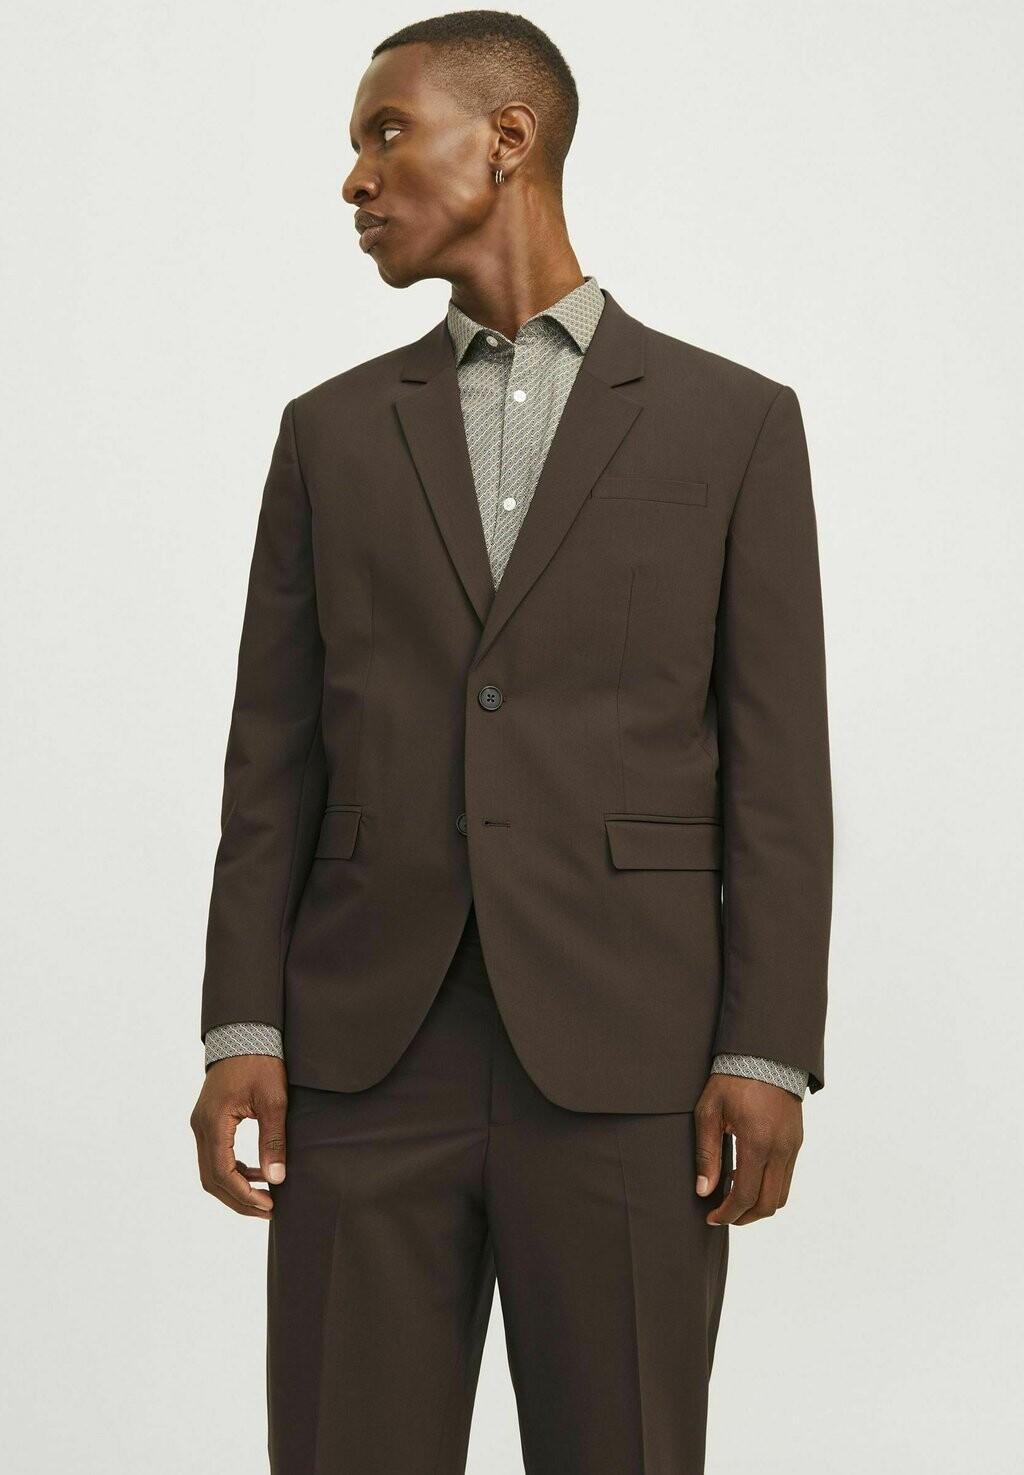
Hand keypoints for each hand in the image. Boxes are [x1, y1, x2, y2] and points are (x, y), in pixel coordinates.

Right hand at [190, 1055, 288, 1216]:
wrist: (244, 1033)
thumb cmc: (260, 1062)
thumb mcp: (273, 1100)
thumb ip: (273, 1141)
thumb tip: (276, 1178)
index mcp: (213, 1122)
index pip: (222, 1172)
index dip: (244, 1196)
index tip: (269, 1205)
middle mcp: (200, 1126)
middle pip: (211, 1178)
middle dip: (238, 1199)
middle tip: (268, 1209)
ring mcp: (201, 1124)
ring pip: (210, 1169)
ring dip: (234, 1187)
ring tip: (264, 1196)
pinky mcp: (208, 1120)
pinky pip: (214, 1155)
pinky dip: (232, 1170)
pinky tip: (255, 1172)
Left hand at [693, 1072, 802, 1226]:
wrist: (765, 1054)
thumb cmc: (732, 1080)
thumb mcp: (710, 1112)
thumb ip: (707, 1154)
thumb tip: (704, 1191)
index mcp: (757, 1143)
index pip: (746, 1196)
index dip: (728, 1214)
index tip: (712, 1218)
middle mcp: (781, 1149)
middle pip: (769, 1204)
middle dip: (745, 1217)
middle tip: (723, 1216)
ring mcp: (792, 1146)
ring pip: (782, 1194)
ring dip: (759, 1205)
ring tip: (734, 1199)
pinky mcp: (796, 1141)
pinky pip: (786, 1177)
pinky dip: (769, 1188)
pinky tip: (748, 1178)